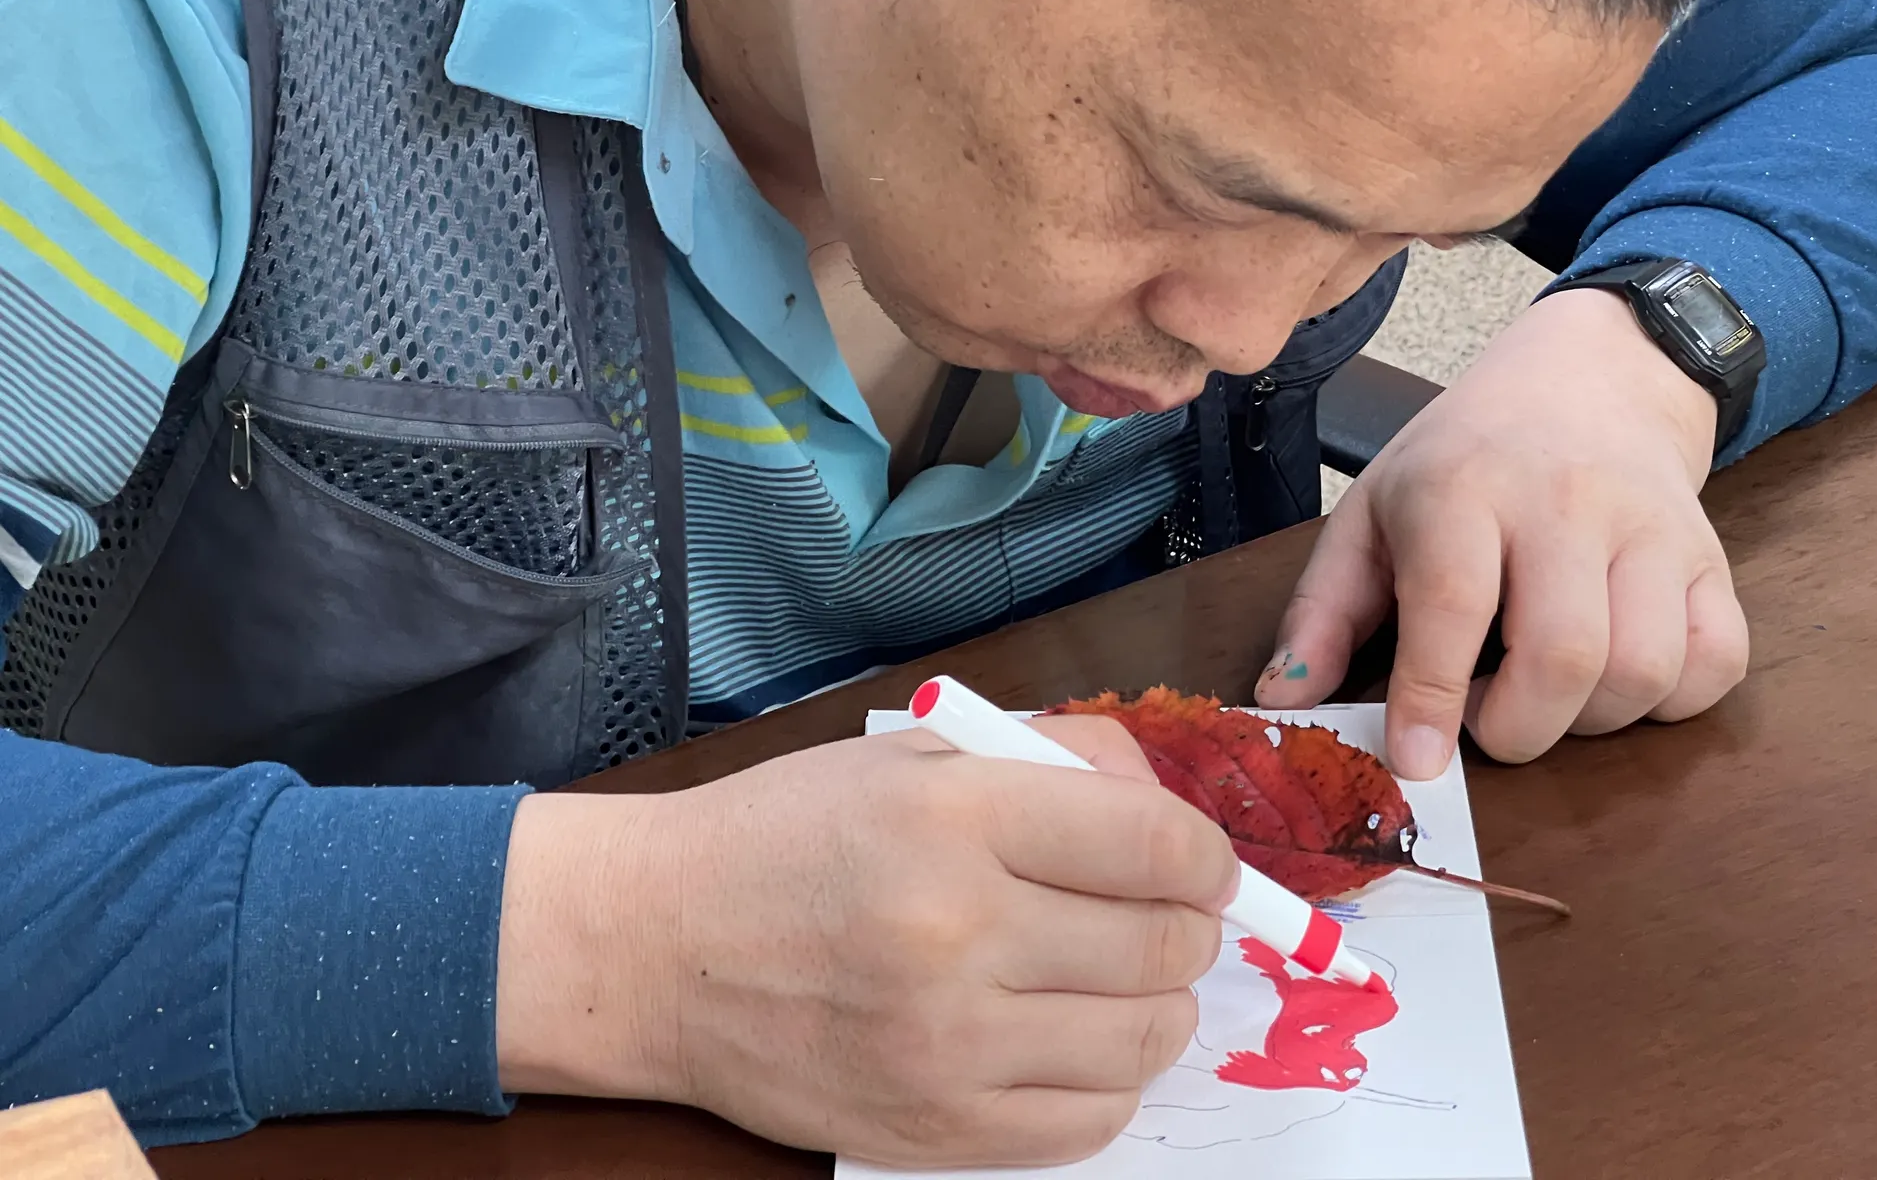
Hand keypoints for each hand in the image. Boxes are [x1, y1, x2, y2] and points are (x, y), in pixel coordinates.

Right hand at [494, 716, 1235, 1165]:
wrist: (658, 946)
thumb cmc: (788, 836)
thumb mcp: (913, 755)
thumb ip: (1055, 760)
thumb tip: (1173, 813)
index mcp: (955, 817)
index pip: (1160, 846)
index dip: (1209, 856)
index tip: (1200, 863)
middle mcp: (956, 931)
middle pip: (1165, 945)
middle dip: (1188, 925)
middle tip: (1156, 914)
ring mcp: (946, 1044)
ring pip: (1145, 1039)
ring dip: (1157, 1004)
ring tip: (1113, 976)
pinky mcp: (933, 1130)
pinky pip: (1090, 1123)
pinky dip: (1107, 1080)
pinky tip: (1067, 1037)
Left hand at [1256, 286, 1748, 776]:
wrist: (1590, 378)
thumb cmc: (1463, 461)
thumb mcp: (1371, 513)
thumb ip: (1323, 611)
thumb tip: (1282, 702)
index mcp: (1463, 488)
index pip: (1455, 602)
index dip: (1432, 697)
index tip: (1416, 762)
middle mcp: (1566, 502)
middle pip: (1566, 653)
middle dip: (1520, 728)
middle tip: (1483, 720)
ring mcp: (1651, 528)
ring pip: (1646, 668)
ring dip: (1591, 721)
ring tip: (1544, 693)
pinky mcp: (1710, 557)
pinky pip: (1715, 663)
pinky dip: (1670, 701)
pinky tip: (1615, 680)